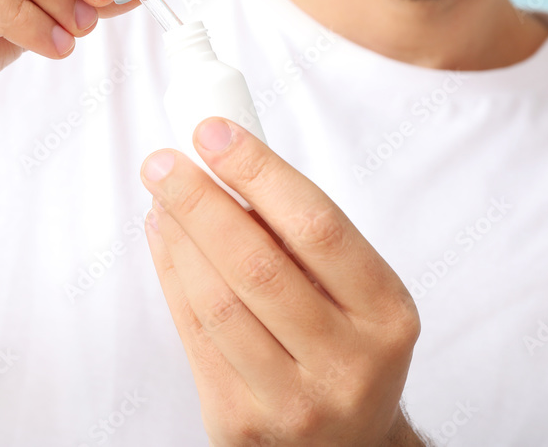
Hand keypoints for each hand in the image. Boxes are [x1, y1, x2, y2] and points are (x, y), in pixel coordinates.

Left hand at [140, 118, 424, 445]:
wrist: (345, 446)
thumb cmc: (346, 346)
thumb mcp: (356, 293)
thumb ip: (305, 238)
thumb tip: (228, 166)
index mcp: (387, 315)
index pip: (318, 227)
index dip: (260, 172)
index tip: (214, 132)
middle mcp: (346, 363)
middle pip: (258, 266)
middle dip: (202, 201)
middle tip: (165, 160)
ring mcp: (292, 402)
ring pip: (217, 303)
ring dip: (179, 237)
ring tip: (161, 194)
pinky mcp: (240, 423)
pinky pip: (193, 336)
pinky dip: (171, 276)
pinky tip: (163, 238)